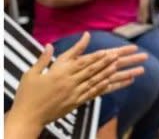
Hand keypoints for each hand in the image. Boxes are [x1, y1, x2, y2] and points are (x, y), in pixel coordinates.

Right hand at [12, 32, 146, 127]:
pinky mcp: (76, 102)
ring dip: (115, 75)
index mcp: (60, 72)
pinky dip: (107, 87)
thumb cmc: (28, 93)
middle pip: (95, 70)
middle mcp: (70, 82)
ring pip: (98, 81)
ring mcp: (74, 93)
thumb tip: (50, 44)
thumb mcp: (33, 73)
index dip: (98, 57)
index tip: (111, 52)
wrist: (26, 116)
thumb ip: (45, 58)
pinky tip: (117, 82)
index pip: (83, 62)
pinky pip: (94, 94)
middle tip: (127, 57)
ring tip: (128, 69)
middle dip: (112, 62)